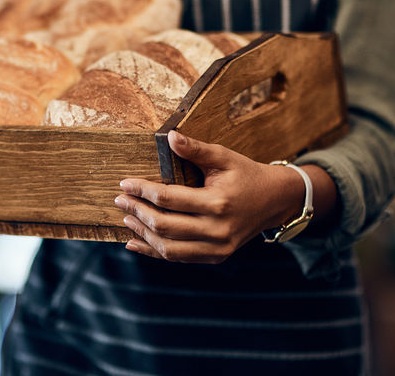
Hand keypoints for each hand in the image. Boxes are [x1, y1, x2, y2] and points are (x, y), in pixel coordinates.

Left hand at [114, 130, 332, 263]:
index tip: (124, 183)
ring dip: (143, 234)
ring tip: (126, 218)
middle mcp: (217, 229)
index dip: (143, 190)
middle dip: (138, 211)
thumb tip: (170, 136)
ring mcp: (217, 248)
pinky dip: (155, 251)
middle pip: (165, 226)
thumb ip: (196, 149)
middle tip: (120, 199)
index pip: (169, 199)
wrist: (275, 200)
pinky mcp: (216, 257)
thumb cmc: (246, 174)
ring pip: (169, 248)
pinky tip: (135, 243)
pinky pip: (179, 258)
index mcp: (218, 203)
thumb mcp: (224, 157)